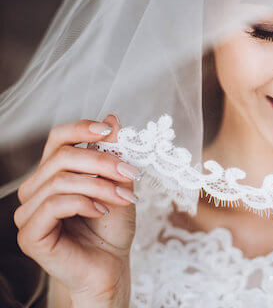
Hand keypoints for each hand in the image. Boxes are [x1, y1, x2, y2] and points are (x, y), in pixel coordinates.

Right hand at [14, 115, 138, 307]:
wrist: (112, 266)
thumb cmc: (112, 228)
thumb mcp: (119, 184)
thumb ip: (113, 155)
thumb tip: (112, 119)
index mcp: (53, 173)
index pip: (57, 139)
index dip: (81, 129)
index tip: (110, 131)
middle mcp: (35, 189)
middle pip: (60, 157)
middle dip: (102, 162)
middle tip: (130, 173)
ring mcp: (28, 212)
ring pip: (60, 181)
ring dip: (99, 186)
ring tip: (125, 197)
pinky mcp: (30, 234)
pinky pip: (54, 205)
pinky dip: (84, 203)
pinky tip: (103, 211)